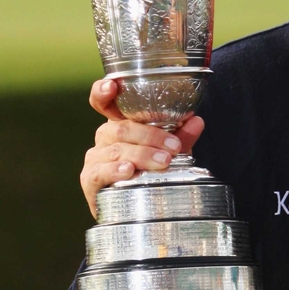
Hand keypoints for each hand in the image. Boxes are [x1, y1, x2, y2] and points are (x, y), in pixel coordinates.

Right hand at [80, 79, 204, 218]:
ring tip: (163, 161)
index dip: (103, 91)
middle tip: (174, 148)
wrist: (136, 204)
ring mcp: (95, 157)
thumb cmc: (150, 169)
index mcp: (120, 123)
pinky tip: (129, 171)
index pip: (104, 102)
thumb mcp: (168, 150)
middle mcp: (104, 137)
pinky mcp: (90, 180)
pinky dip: (116, 171)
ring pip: (117, 150)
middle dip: (151, 137)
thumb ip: (181, 136)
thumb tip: (197, 121)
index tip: (112, 85)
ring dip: (143, 155)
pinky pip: (100, 172)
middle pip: (122, 129)